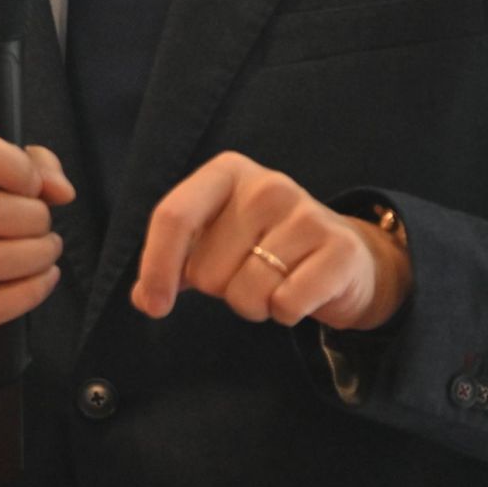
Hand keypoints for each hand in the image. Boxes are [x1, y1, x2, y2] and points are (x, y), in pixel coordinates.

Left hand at [132, 151, 410, 331]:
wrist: (343, 256)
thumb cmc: (265, 247)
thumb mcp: (215, 242)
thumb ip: (173, 265)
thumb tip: (145, 298)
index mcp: (226, 173)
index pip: (174, 216)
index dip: (156, 266)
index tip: (154, 305)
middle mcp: (267, 185)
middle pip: (207, 270)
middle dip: (221, 289)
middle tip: (249, 272)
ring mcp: (307, 213)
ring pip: (246, 293)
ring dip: (254, 305)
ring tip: (275, 283)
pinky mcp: (339, 249)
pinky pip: (285, 305)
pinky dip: (286, 313)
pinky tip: (301, 294)